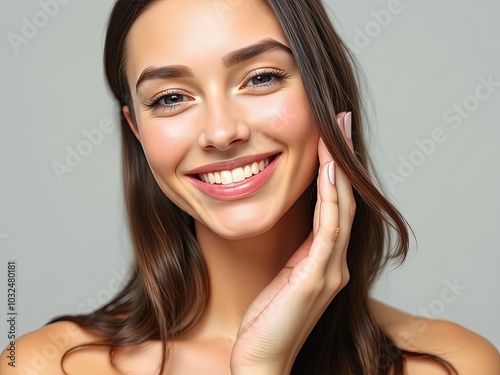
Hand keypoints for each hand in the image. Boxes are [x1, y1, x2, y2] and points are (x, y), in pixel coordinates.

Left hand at [230, 112, 355, 373]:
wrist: (261, 357)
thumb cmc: (267, 319)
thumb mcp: (283, 277)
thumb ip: (295, 252)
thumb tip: (294, 224)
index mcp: (325, 260)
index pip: (335, 206)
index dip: (336, 171)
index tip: (330, 138)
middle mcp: (335, 262)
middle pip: (344, 200)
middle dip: (342, 160)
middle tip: (339, 122)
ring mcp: (330, 270)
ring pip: (340, 209)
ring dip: (338, 170)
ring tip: (336, 136)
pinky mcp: (317, 277)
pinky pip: (328, 229)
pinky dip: (329, 199)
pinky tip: (327, 172)